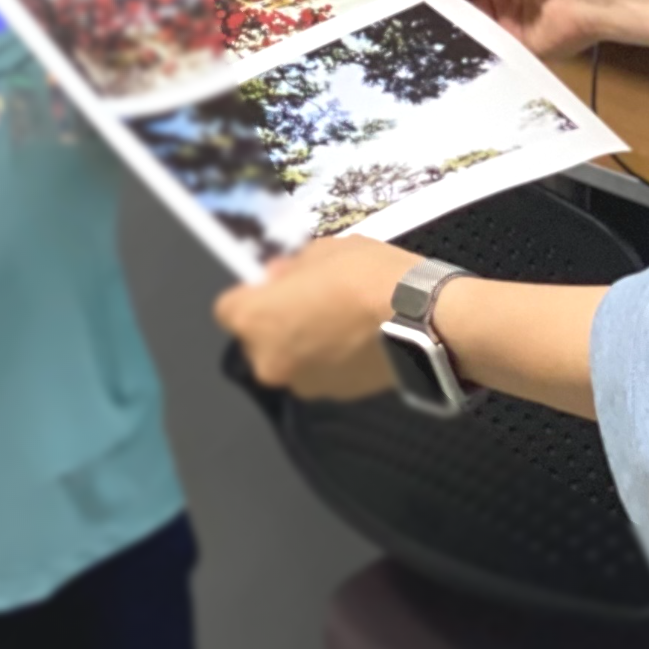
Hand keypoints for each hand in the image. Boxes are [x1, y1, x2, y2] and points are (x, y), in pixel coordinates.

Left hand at [215, 236, 420, 401]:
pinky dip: (329, 359)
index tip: (277, 284)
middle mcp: (268, 361)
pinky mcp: (334, 398)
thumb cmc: (364, 276)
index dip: (252, 294)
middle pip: (258, 338)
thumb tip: (278, 277)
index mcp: (255, 321)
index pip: (228, 309)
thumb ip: (291, 268)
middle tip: (311, 299)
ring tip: (341, 321)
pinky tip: (357, 340)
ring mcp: (302, 384)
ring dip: (303, 343)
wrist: (420, 321)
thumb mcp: (322, 251)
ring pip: (290, 358)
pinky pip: (320, 372)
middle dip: (277, 322)